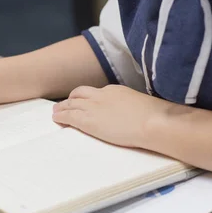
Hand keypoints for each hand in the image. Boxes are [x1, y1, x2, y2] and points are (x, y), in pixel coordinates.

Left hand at [52, 85, 170, 147]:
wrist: (153, 122)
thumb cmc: (155, 116)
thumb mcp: (142, 105)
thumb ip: (132, 107)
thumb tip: (136, 113)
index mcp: (114, 90)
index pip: (95, 92)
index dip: (87, 97)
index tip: (84, 102)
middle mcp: (101, 95)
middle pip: (80, 94)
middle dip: (71, 99)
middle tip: (65, 105)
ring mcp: (93, 107)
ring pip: (71, 104)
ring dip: (62, 108)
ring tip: (56, 112)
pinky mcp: (88, 121)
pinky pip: (69, 116)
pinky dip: (60, 117)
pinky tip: (56, 119)